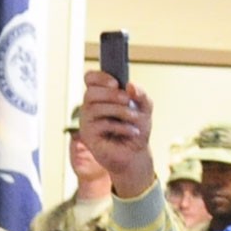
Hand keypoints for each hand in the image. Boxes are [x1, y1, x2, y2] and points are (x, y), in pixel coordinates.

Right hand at [78, 70, 154, 198]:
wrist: (136, 153)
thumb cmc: (136, 127)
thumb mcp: (144, 107)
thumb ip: (140, 94)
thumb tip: (130, 86)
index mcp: (100, 95)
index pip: (89, 78)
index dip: (100, 77)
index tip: (115, 83)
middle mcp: (89, 106)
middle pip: (90, 92)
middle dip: (111, 95)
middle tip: (128, 100)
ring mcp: (86, 122)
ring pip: (95, 108)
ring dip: (119, 110)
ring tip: (134, 117)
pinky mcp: (88, 136)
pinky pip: (101, 125)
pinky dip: (120, 126)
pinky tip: (131, 131)